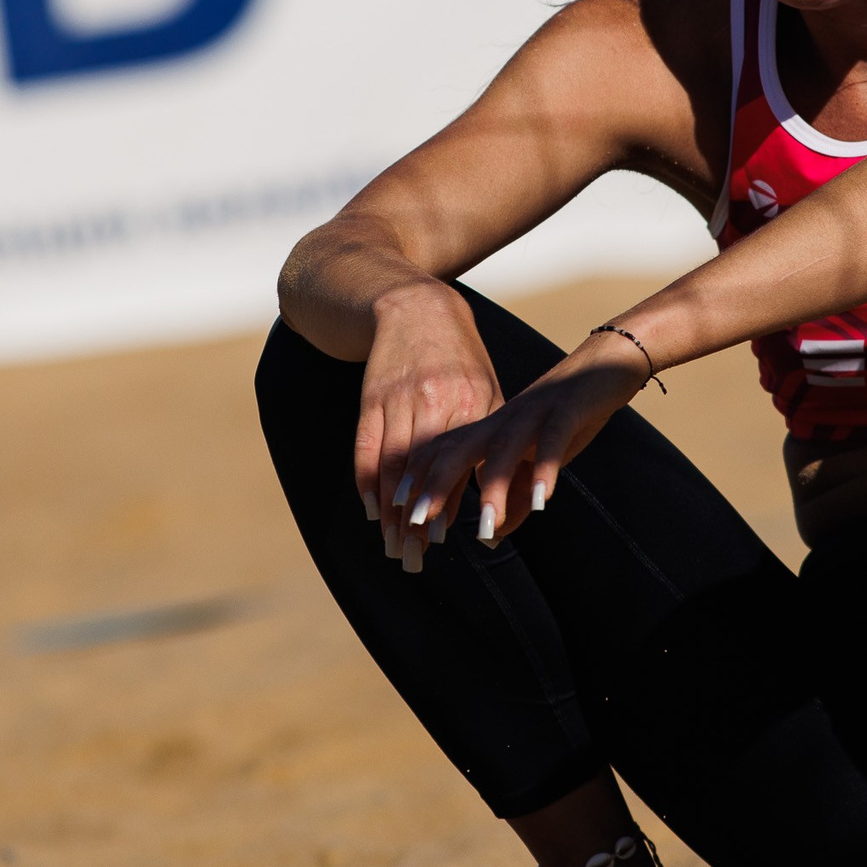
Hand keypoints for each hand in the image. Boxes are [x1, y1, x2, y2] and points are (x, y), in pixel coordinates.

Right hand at [357, 281, 501, 571]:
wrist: (416, 307)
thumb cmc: (460, 359)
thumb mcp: (488, 391)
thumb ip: (490, 441)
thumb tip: (500, 496)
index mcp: (472, 401)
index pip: (458, 464)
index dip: (446, 504)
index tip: (443, 542)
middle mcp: (435, 400)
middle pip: (421, 472)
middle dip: (414, 520)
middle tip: (412, 559)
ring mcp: (399, 398)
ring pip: (393, 465)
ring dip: (390, 511)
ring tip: (393, 546)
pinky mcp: (372, 396)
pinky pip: (366, 446)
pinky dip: (366, 481)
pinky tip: (372, 510)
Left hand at [399, 333, 649, 553]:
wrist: (603, 363)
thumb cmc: (561, 418)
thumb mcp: (533, 463)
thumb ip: (513, 498)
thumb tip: (493, 537)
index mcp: (487, 428)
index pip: (443, 452)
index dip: (419, 480)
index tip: (399, 512)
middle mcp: (502, 419)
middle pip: (459, 449)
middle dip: (436, 485)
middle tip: (418, 521)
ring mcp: (533, 413)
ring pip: (503, 449)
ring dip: (492, 488)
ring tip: (485, 526)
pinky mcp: (567, 410)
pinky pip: (552, 440)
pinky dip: (545, 468)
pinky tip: (543, 499)